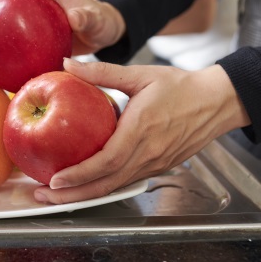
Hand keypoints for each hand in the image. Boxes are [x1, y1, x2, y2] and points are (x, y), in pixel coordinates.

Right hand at [0, 0, 125, 54]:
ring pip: (6, 20)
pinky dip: (5, 48)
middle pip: (3, 0)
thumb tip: (74, 17)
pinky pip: (16, 37)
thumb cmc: (101, 22)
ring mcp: (34, 16)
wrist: (105, 31)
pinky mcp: (35, 32)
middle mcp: (36, 0)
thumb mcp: (97, 20)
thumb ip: (88, 17)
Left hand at [34, 58, 250, 203]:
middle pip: (106, 184)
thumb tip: (67, 64)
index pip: (107, 161)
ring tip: (56, 197)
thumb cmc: (180, 86)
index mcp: (141, 130)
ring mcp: (154, 164)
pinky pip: (125, 182)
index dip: (79, 174)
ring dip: (84, 195)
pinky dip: (102, 188)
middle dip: (72, 195)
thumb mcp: (140, 74)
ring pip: (115, 188)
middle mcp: (148, 154)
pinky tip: (83, 187)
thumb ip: (102, 71)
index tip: (55, 180)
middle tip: (44, 197)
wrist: (217, 102)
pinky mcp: (158, 168)